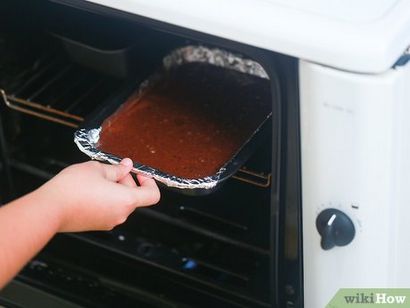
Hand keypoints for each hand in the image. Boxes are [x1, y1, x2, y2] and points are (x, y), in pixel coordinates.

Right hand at [34, 158, 159, 231]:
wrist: (49, 209)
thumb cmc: (72, 189)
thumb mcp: (97, 169)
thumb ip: (116, 168)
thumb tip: (126, 166)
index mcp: (126, 200)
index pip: (152, 195)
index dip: (149, 181)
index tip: (138, 173)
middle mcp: (121, 214)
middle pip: (135, 197)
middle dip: (126, 180)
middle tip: (113, 169)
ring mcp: (109, 222)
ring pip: (120, 202)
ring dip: (115, 189)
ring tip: (97, 177)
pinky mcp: (97, 224)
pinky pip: (109, 209)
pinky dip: (106, 198)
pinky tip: (90, 188)